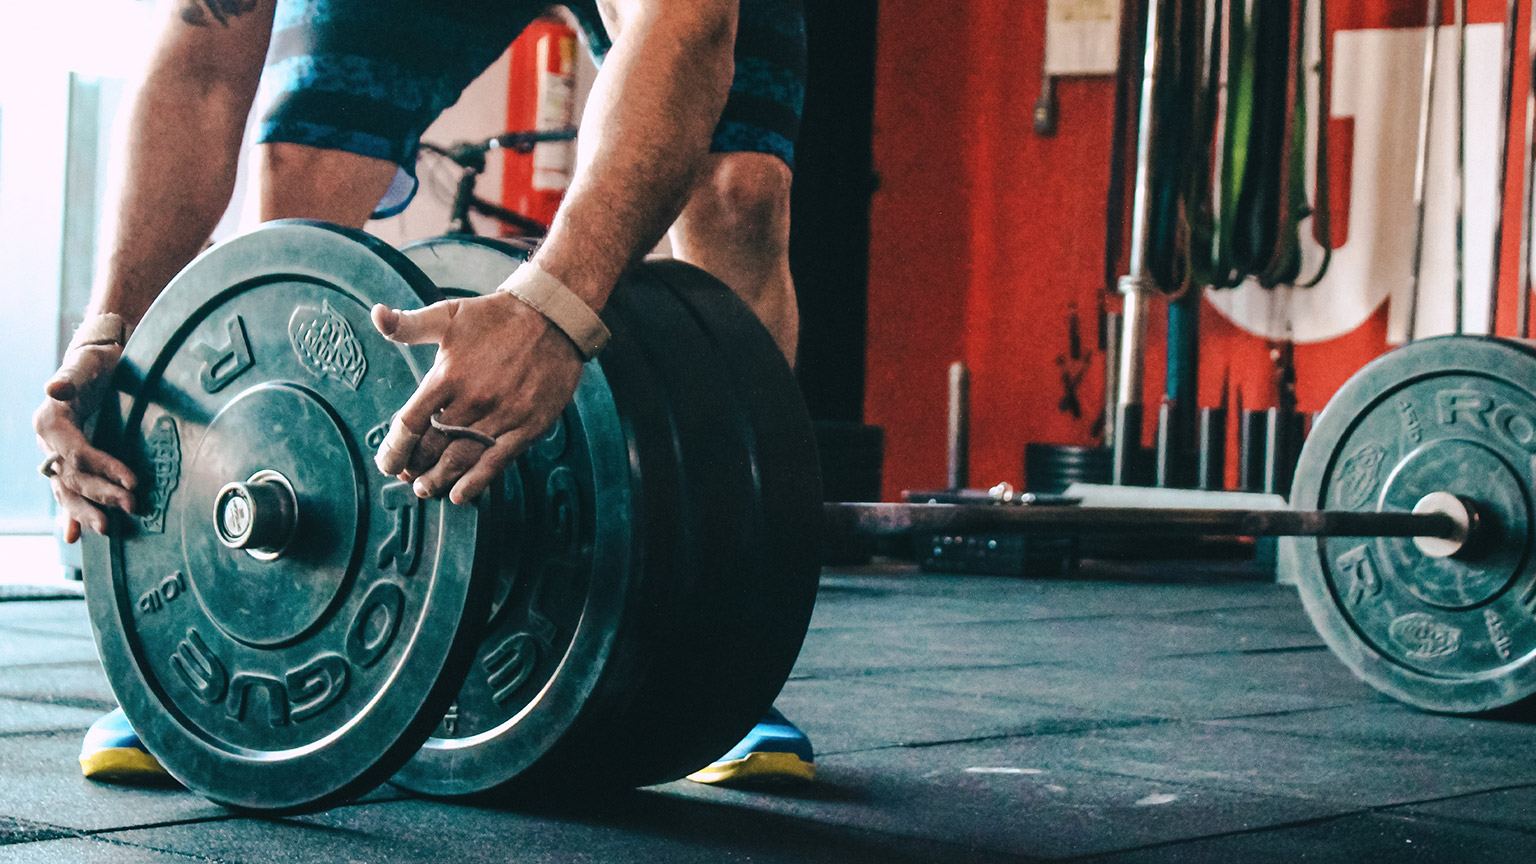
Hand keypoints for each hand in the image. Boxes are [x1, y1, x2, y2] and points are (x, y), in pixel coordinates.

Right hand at [33, 316, 138, 541]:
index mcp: (50, 422)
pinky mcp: (69, 461)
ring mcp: (56, 454)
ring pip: (67, 490)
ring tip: (105, 530)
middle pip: (73, 477)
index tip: (133, 481)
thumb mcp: (85, 364)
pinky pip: (67, 491)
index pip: (77, 453)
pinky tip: (74, 536)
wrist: (95, 361)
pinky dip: (70, 514)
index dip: (104, 468)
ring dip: (85, 513)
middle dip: (101, 495)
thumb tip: (54, 387)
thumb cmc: (94, 362)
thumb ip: (70, 377)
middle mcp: (48, 442)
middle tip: (130, 508)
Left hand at [371, 290, 584, 503]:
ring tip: (426, 489)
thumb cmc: (496, 318)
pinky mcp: (528, 426)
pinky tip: (460, 494)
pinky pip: (497, 461)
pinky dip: (476, 482)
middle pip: (433, 446)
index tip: (387, 462)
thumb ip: (408, 324)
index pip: (410, 423)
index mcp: (448, 375)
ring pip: (462, 458)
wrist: (553, 317)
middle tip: (407, 477)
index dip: (394, 448)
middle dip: (415, 466)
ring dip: (439, 479)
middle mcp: (472, 399)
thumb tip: (377, 316)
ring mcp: (502, 415)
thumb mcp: (448, 314)